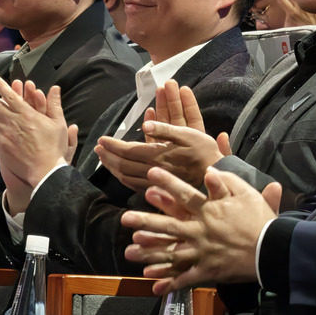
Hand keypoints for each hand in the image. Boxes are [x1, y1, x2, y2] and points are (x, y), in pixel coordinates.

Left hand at [0, 77, 76, 188]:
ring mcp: (5, 134)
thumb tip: (55, 88)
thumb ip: (55, 104)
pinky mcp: (1, 146)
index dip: (2, 86)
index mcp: (28, 114)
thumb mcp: (59, 124)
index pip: (11, 96)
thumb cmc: (54, 147)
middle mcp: (14, 122)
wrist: (44, 170)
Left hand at [95, 81, 220, 190]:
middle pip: (123, 165)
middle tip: (97, 148)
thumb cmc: (205, 153)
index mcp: (158, 156)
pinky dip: (123, 178)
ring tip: (104, 159)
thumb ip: (165, 129)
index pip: (128, 151)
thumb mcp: (189, 135)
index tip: (101, 139)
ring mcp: (156, 183)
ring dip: (113, 167)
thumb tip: (145, 124)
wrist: (218, 179)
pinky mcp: (159, 190)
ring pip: (127, 177)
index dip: (113, 145)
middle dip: (108, 156)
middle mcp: (154, 171)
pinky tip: (120, 173)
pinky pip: (135, 186)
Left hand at [121, 166, 281, 293]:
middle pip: (169, 225)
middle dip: (145, 221)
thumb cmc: (260, 220)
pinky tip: (154, 284)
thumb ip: (227, 181)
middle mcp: (201, 230)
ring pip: (171, 252)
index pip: (185, 194)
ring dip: (150, 253)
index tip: (150, 175)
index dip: (167, 183)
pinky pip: (186, 278)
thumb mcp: (247, 194)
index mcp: (210, 210)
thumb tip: (210, 169)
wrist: (271, 250)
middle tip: (125, 218)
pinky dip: (170, 282)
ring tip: (130, 252)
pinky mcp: (208, 270)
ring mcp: (203, 252)